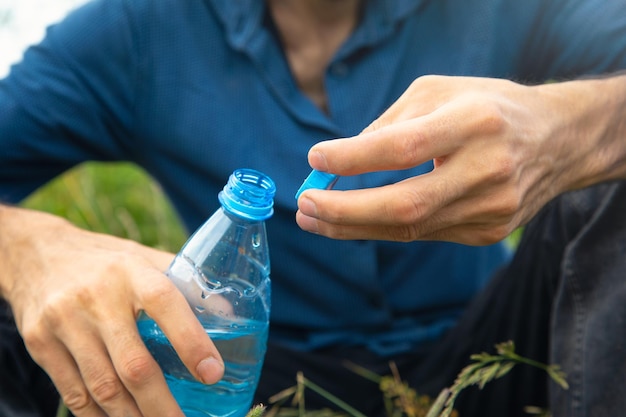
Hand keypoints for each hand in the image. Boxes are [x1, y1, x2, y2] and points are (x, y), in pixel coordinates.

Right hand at [0, 207, 223, 416]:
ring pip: (103, 387)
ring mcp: (64, 321)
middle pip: (134, 364)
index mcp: (131, 271)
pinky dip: (98, 416)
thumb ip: (184, 283)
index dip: (191, 341)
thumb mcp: (144, 259)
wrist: (36, 254)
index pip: (166, 303)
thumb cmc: (106, 262)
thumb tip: (230, 314)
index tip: (213, 373)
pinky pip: (73, 393)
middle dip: (161, 405)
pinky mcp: (40, 343)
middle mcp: (97, 296)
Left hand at [296, 75, 625, 243]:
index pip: (405, 147)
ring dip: (354, 226)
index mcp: (477, 121)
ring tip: (314, 218)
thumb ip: (389, 124)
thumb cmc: (486, 106)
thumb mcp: (439, 92)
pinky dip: (383, 226)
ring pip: (410, 228)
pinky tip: (355, 219)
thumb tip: (338, 161)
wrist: (556, 140)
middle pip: (406, 203)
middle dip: (346, 211)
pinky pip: (424, 233)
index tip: (315, 159)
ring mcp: (492, 208)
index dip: (355, 158)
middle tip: (304, 206)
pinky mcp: (488, 231)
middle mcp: (489, 169)